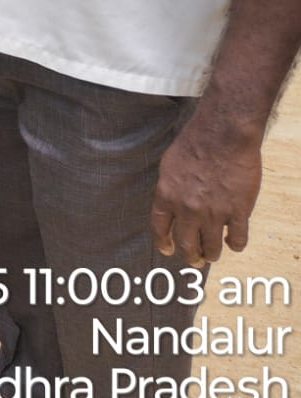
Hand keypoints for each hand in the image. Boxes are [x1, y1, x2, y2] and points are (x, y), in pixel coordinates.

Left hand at [151, 118, 261, 267]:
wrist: (222, 137)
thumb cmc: (194, 144)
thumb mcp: (169, 166)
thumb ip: (169, 188)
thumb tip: (171, 204)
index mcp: (167, 196)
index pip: (160, 228)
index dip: (163, 243)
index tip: (168, 250)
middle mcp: (188, 209)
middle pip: (187, 244)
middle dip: (191, 256)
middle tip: (195, 260)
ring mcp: (214, 212)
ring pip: (212, 247)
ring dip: (212, 254)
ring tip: (213, 255)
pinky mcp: (238, 211)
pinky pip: (238, 239)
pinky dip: (235, 244)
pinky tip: (234, 242)